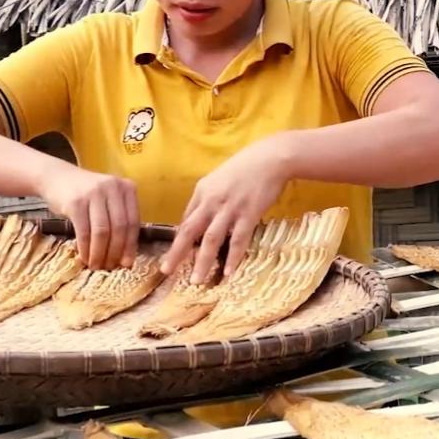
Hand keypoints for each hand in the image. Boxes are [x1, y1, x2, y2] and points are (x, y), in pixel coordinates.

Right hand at [37, 162, 139, 269]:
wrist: (56, 177)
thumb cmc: (86, 194)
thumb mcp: (108, 200)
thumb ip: (119, 219)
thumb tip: (126, 257)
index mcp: (127, 188)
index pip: (133, 222)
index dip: (130, 246)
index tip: (127, 264)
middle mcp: (113, 187)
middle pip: (119, 227)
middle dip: (115, 252)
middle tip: (110, 267)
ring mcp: (94, 193)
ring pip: (102, 231)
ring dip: (100, 253)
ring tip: (97, 265)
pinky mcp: (76, 202)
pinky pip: (84, 231)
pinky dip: (85, 248)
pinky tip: (84, 258)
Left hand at [162, 140, 290, 284]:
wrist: (271, 158)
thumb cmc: (246, 166)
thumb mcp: (220, 178)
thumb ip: (209, 197)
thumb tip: (199, 217)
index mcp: (202, 191)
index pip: (186, 219)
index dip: (179, 240)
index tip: (173, 256)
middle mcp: (212, 201)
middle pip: (190, 231)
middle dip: (177, 253)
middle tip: (167, 271)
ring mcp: (230, 208)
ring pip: (212, 239)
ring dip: (202, 261)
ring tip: (196, 280)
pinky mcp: (249, 214)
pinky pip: (239, 240)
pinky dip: (233, 257)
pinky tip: (228, 272)